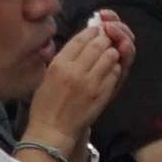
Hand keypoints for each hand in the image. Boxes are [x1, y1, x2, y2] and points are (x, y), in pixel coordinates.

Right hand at [23, 11, 134, 161]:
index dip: (91, 31)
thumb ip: (64, 58)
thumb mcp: (47, 75)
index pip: (80, 38)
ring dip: (111, 53)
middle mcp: (75, 71)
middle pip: (98, 44)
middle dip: (104, 39)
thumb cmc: (46, 104)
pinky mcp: (102, 95)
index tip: (96, 30)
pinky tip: (110, 70)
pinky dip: (115, 68)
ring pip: (110, 56)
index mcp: (59, 64)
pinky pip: (115, 73)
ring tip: (108, 55)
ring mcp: (91, 83)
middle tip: (105, 41)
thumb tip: (81, 42)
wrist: (53, 130)